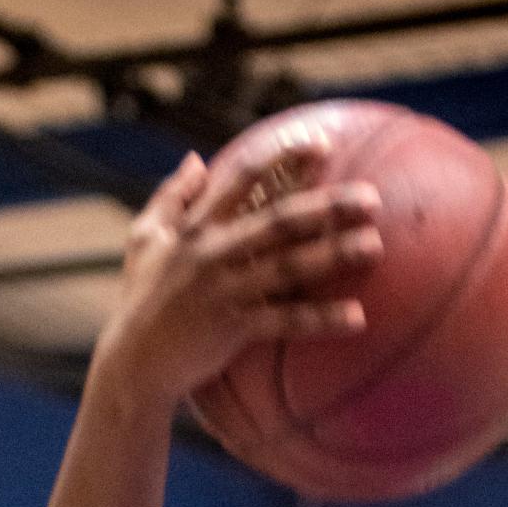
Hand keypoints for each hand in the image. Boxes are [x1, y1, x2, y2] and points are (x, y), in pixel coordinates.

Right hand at [95, 142, 381, 408]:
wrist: (133, 363)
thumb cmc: (140, 299)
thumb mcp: (142, 239)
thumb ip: (171, 196)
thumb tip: (197, 160)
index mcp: (195, 226)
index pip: (243, 178)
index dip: (283, 156)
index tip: (321, 143)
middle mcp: (213, 252)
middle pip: (279, 220)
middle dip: (327, 205)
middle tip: (372, 198)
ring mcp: (225, 291)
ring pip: (288, 267)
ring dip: (333, 255)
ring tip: (374, 246)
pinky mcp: (234, 329)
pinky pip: (286, 322)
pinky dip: (321, 320)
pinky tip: (358, 318)